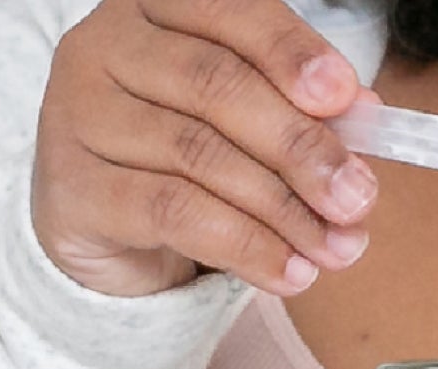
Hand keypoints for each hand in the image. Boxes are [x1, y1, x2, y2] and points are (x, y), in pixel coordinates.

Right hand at [32, 0, 378, 298]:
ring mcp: (79, 113)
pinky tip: (286, 272)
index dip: (291, 53)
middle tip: (356, 197)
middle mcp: (106, 45)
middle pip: (217, 86)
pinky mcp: (74, 187)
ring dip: (281, 210)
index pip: (230, 12)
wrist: (100, 230)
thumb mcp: (240, 126)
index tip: (346, 99)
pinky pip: (173, 213)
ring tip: (333, 249)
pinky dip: (243, 247)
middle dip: (300, 146)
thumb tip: (363, 120)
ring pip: (199, 154)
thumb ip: (296, 114)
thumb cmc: (176, 161)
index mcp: (154, 6)